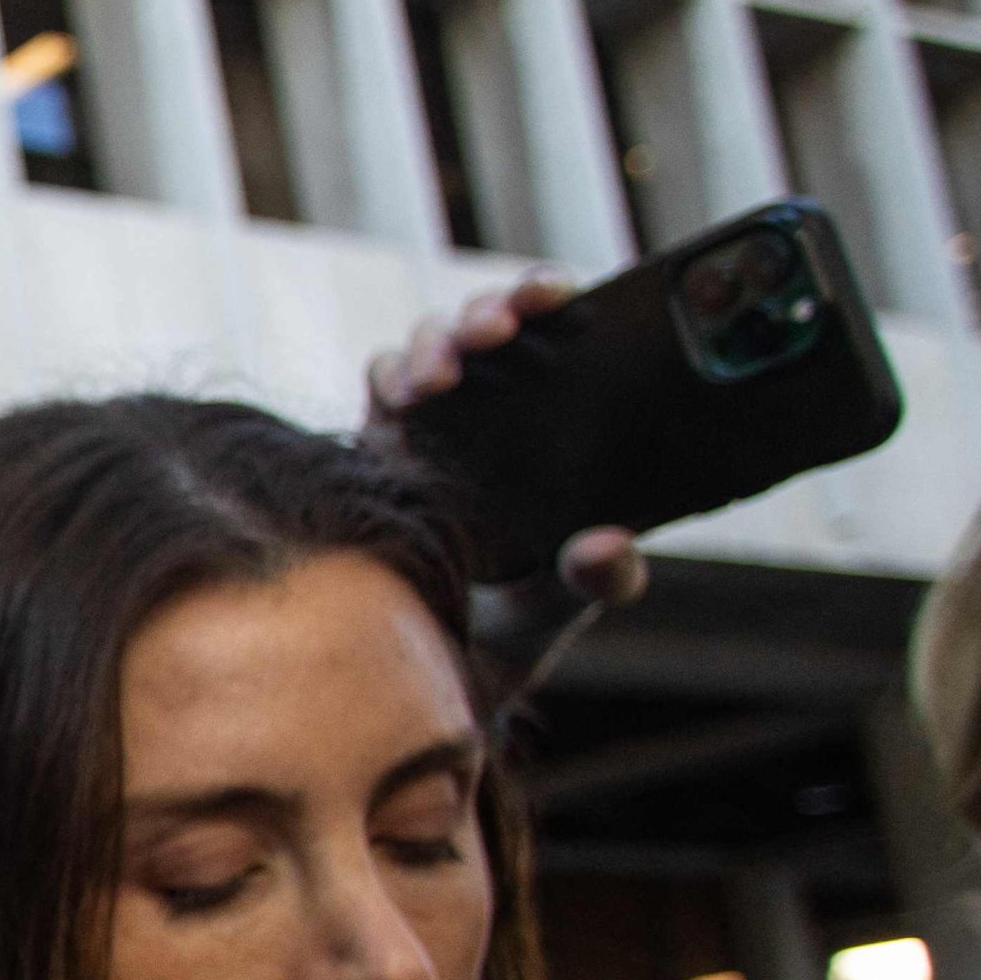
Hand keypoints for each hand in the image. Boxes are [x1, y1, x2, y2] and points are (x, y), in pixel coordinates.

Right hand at [365, 273, 647, 689]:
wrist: (413, 683)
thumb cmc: (499, 639)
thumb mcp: (559, 613)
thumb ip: (596, 582)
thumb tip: (611, 545)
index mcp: (543, 435)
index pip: (550, 341)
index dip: (550, 298)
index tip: (565, 296)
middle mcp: (483, 419)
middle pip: (485, 327)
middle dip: (490, 310)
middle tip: (499, 332)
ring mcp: (423, 429)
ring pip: (427, 345)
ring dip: (436, 340)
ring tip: (443, 376)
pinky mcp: (370, 449)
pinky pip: (377, 388)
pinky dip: (390, 377)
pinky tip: (404, 399)